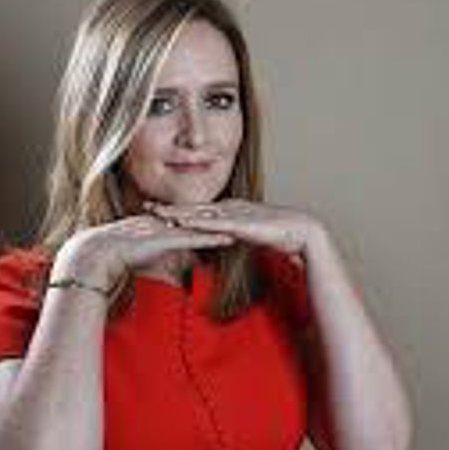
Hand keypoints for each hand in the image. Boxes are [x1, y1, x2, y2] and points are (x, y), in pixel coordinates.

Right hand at [54, 214, 235, 290]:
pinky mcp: (167, 238)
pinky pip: (194, 237)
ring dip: (224, 228)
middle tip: (248, 221)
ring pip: (203, 227)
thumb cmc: (121, 260)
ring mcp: (169, 230)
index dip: (215, 223)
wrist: (100, 254)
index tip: (233, 224)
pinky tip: (228, 238)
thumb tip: (185, 286)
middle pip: (204, 221)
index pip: (195, 224)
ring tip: (246, 228)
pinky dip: (212, 238)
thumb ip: (170, 272)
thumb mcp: (152, 266)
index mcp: (167, 227)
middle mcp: (170, 224)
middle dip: (226, 220)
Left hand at [141, 198, 318, 260]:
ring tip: (155, 213)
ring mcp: (235, 213)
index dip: (178, 210)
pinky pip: (213, 222)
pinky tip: (181, 221)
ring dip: (176, 212)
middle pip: (193, 207)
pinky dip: (195, 221)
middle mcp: (230, 208)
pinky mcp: (241, 222)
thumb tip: (227, 242)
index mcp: (231, 210)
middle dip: (169, 207)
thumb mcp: (251, 236)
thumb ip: (237, 237)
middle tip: (145, 207)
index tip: (158, 212)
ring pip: (199, 212)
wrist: (302, 231)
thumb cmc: (280, 235)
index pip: (199, 210)